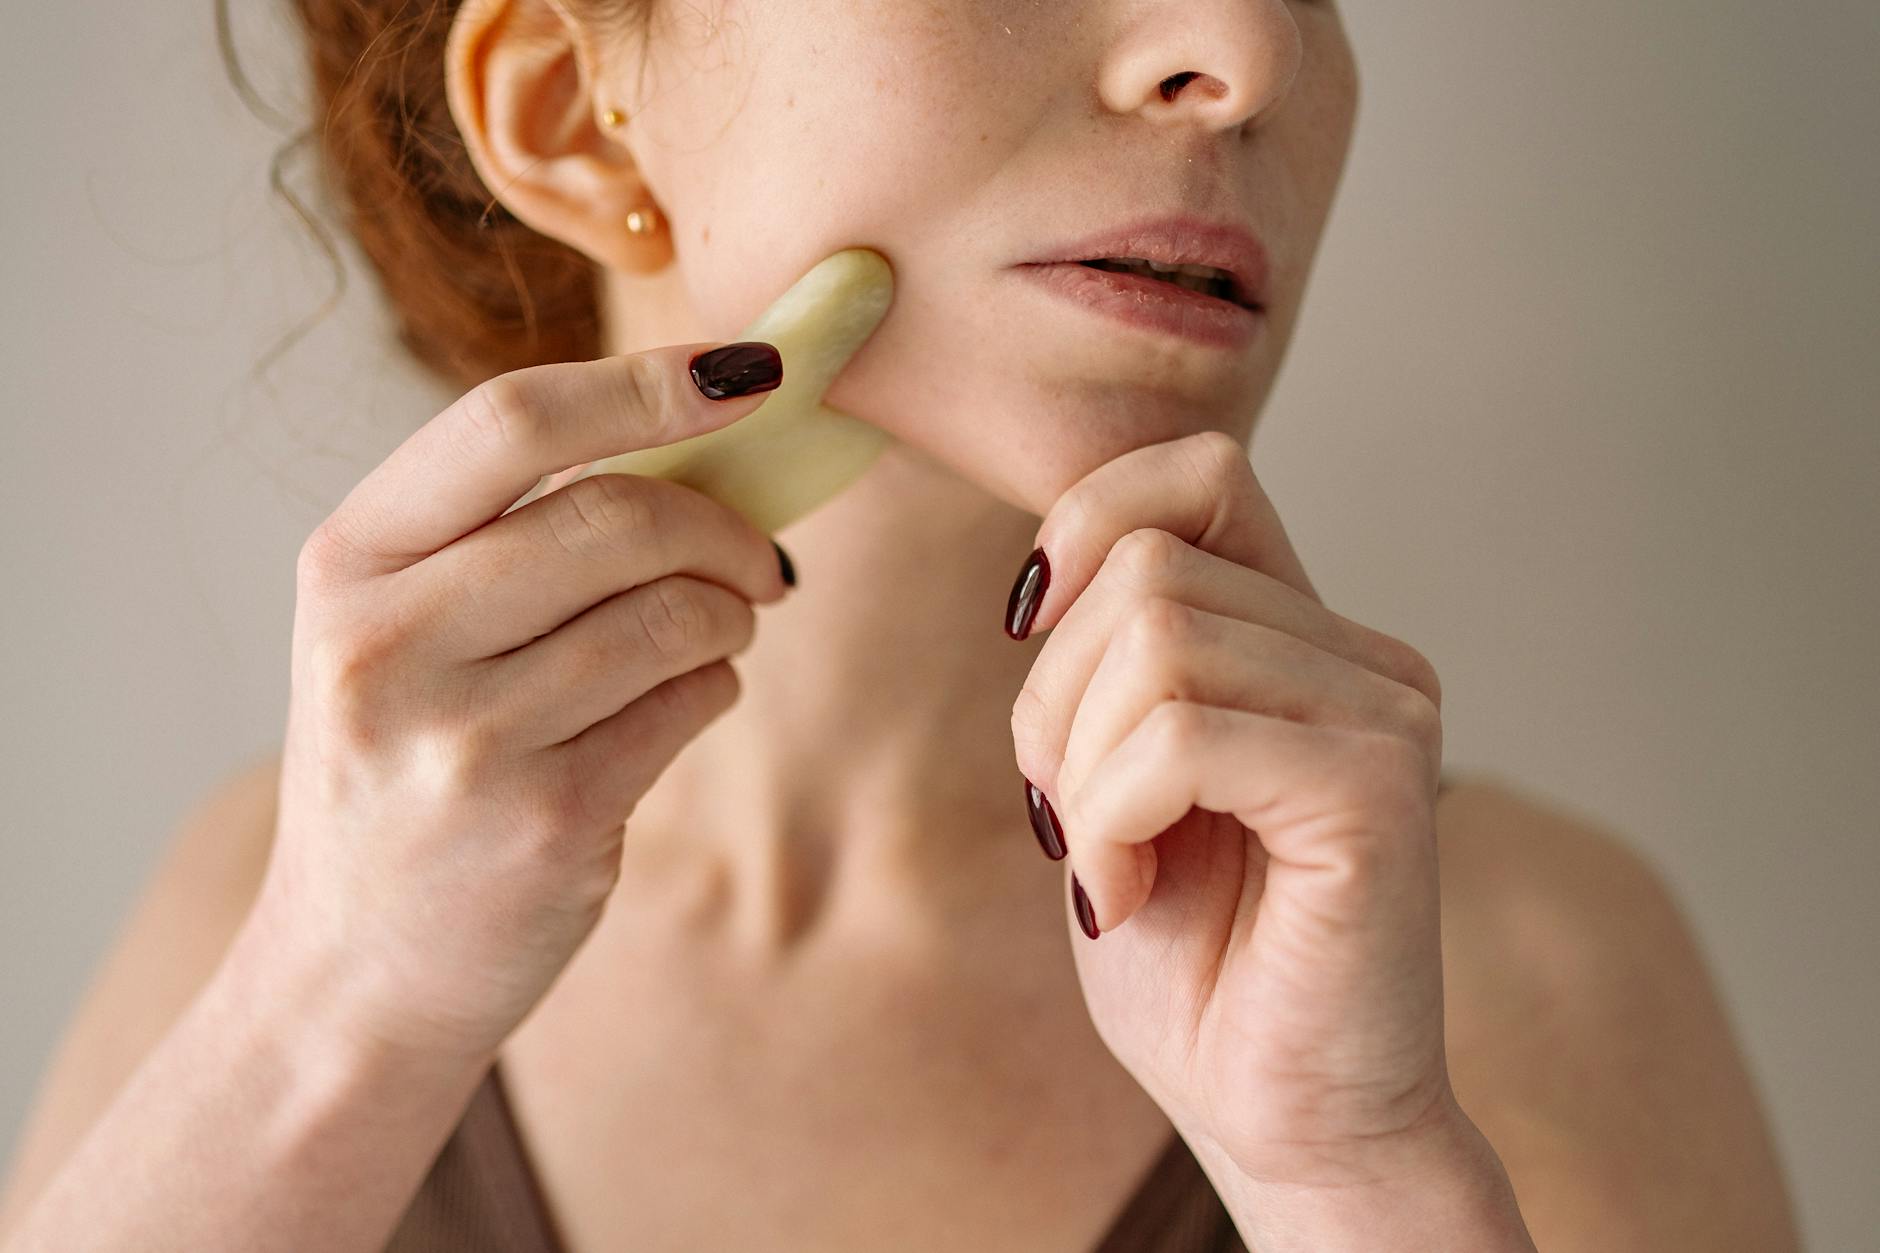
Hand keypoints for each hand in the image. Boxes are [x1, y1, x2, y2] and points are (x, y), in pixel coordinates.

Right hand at [253, 343, 792, 1066]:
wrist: (354, 973)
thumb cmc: (405, 773)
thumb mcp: (400, 637)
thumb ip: (508, 537)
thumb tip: (700, 435)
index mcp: (348, 564)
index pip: (508, 423)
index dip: (645, 385)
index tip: (749, 373)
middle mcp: (390, 643)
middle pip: (614, 516)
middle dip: (720, 527)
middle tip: (759, 559)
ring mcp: (466, 739)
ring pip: (669, 612)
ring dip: (729, 613)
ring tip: (717, 632)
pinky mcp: (546, 819)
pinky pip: (688, 702)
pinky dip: (715, 685)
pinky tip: (684, 700)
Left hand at [1006, 430, 1485, 1193]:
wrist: (1279, 1118)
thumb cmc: (1197, 964)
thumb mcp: (1111, 778)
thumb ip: (1109, 662)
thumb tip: (1049, 569)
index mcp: (1303, 638)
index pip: (1198, 473)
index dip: (1087, 520)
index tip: (1026, 627)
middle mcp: (1363, 658)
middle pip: (1145, 565)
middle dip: (1053, 696)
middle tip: (1071, 816)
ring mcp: (1384, 715)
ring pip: (1155, 639)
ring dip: (1079, 766)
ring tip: (1108, 861)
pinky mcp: (1377, 791)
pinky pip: (1181, 735)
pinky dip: (1111, 816)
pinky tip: (1126, 894)